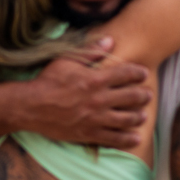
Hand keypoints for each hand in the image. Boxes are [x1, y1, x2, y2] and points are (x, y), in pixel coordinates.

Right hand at [24, 38, 151, 148]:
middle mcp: (99, 100)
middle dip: (143, 95)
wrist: (31, 107)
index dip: (138, 73)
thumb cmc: (47, 81)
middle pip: (131, 97)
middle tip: (148, 95)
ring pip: (126, 119)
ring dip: (138, 117)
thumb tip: (110, 40)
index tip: (144, 74)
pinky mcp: (89, 134)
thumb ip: (90, 51)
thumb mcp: (66, 60)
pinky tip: (136, 138)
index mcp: (95, 79)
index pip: (125, 74)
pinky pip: (114, 139)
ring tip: (143, 115)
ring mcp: (95, 119)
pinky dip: (127, 139)